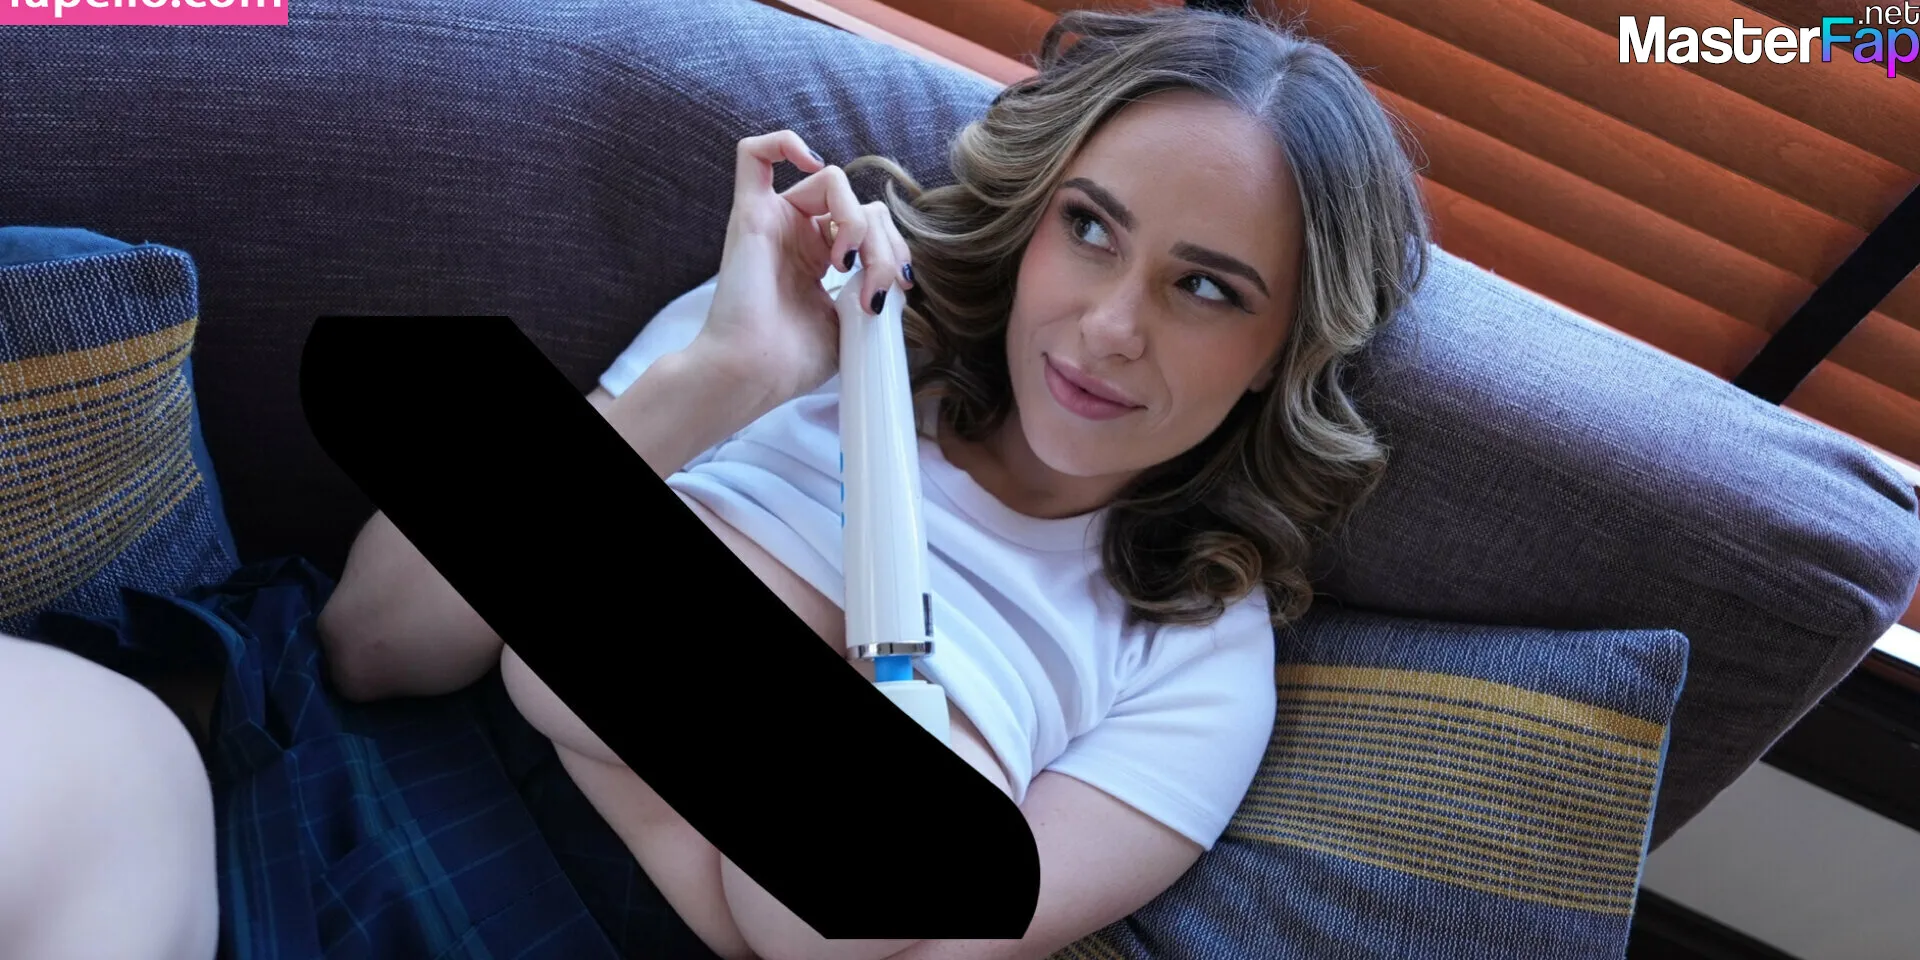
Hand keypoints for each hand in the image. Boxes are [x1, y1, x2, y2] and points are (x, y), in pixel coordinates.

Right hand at [688, 129, 916, 408]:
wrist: (755, 374)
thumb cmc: (793, 360)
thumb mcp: (852, 324)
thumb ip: (874, 289)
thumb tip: (898, 275)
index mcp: (820, 260)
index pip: (872, 225)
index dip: (895, 250)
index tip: (899, 290)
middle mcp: (799, 235)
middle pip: (862, 205)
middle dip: (883, 245)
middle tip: (875, 292)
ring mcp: (776, 222)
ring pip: (833, 182)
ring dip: (857, 221)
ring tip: (847, 266)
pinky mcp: (751, 214)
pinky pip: (754, 154)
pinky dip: (784, 143)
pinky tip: (807, 161)